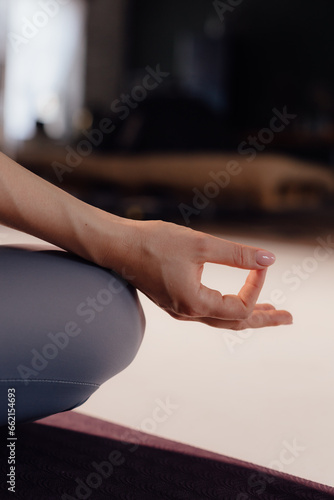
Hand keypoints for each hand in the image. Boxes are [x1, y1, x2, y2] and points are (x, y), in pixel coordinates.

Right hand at [103, 220, 292, 329]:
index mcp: (195, 303)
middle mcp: (188, 313)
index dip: (256, 285)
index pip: (239, 306)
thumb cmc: (154, 243)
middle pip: (235, 323)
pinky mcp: (174, 300)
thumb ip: (237, 254)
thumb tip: (269, 259)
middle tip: (288, 318)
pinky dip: (228, 307)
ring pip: (221, 319)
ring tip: (269, 312)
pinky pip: (208, 311)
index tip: (259, 263)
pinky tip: (234, 299)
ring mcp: (180, 309)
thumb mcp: (200, 245)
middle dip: (264, 320)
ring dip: (247, 314)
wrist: (117, 246)